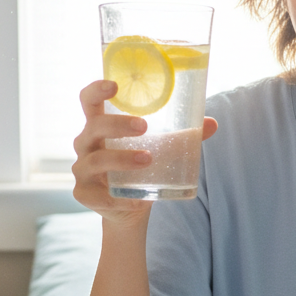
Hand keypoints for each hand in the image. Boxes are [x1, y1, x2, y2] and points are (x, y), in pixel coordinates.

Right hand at [71, 79, 216, 227]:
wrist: (129, 209)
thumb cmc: (140, 169)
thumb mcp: (160, 150)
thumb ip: (182, 138)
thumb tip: (212, 124)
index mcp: (99, 126)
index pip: (89, 101)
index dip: (97, 90)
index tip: (114, 86)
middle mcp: (86, 144)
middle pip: (93, 127)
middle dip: (117, 125)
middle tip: (142, 126)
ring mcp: (82, 169)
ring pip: (96, 160)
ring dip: (121, 159)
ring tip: (148, 159)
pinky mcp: (84, 194)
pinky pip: (99, 195)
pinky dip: (119, 198)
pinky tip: (137, 200)